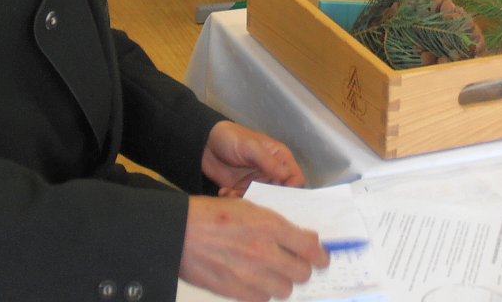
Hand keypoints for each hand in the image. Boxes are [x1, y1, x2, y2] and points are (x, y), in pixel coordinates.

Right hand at [180, 196, 328, 301]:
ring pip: (285, 290)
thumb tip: (304, 240)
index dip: (320, 255)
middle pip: (302, 273)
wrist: (180, 233)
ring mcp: (250, 275)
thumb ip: (278, 226)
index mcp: (270, 226)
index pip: (310, 248)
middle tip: (295, 264)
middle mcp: (264, 252)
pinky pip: (263, 300)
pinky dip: (263, 292)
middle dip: (302, 269)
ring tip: (272, 272)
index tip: (321, 258)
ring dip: (282, 282)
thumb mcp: (250, 208)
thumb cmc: (213, 215)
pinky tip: (255, 281)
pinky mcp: (236, 292)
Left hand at [202, 121, 305, 196]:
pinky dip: (235, 201)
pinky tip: (224, 192)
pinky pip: (246, 202)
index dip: (293, 191)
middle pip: (281, 195)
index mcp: (280, 159)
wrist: (204, 143)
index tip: (281, 199)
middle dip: (269, 201)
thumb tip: (287, 177)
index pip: (296, 179)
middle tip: (255, 202)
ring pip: (263, 201)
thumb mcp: (250, 146)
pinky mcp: (243, 190)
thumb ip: (268, 161)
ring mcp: (257, 183)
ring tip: (233, 194)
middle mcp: (272, 173)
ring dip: (249, 201)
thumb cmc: (231, 138)